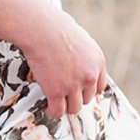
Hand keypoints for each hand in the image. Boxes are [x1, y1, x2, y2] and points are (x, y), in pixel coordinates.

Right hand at [17, 3, 108, 119]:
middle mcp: (89, 75)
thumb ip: (83, 55)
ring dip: (65, 107)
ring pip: (74, 108)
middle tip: (64, 95)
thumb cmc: (54, 27)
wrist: (40, 29)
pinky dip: (51, 111)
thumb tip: (77, 62)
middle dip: (75, 97)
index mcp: (97, 62)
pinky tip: (47, 107)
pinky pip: (57, 111)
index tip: (80, 91)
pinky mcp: (57, 91)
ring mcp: (73, 85)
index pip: (99, 86)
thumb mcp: (80, 39)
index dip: (88, 90)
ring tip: (56, 103)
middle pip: (87, 99)